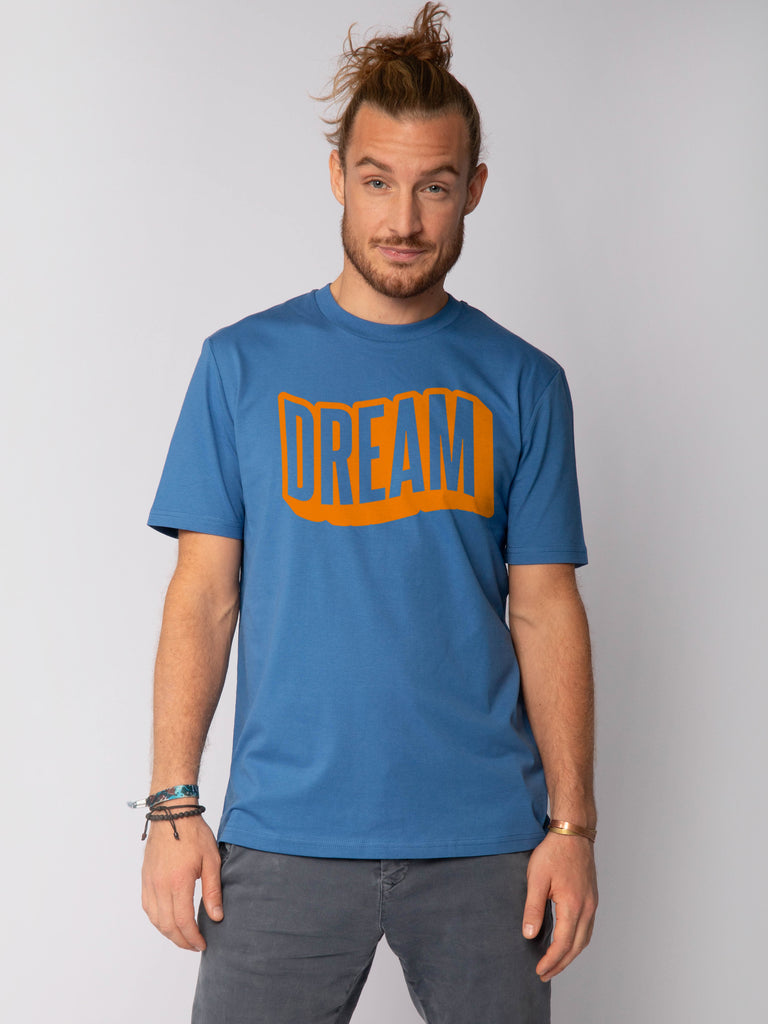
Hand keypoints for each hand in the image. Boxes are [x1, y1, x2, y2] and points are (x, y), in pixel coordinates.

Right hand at [141, 813, 223, 950]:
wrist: (172, 814)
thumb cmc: (193, 834)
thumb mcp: (211, 860)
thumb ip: (212, 891)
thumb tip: (216, 917)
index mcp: (178, 882)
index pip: (183, 921)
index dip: (193, 937)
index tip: (202, 944)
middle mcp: (160, 886)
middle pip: (167, 925)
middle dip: (181, 940)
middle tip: (195, 945)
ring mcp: (150, 882)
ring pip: (155, 919)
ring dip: (168, 933)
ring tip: (183, 937)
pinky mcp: (145, 878)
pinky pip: (148, 907)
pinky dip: (157, 920)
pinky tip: (167, 921)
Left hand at [522, 832, 597, 981]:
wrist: (573, 832)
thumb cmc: (553, 852)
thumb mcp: (536, 879)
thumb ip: (533, 908)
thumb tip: (529, 935)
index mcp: (573, 906)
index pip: (563, 944)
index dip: (551, 960)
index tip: (539, 970)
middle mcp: (587, 908)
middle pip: (576, 947)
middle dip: (560, 963)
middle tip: (544, 974)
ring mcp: (592, 903)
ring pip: (584, 939)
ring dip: (570, 954)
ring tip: (554, 963)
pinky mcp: (591, 897)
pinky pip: (587, 928)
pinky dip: (577, 941)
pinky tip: (566, 941)